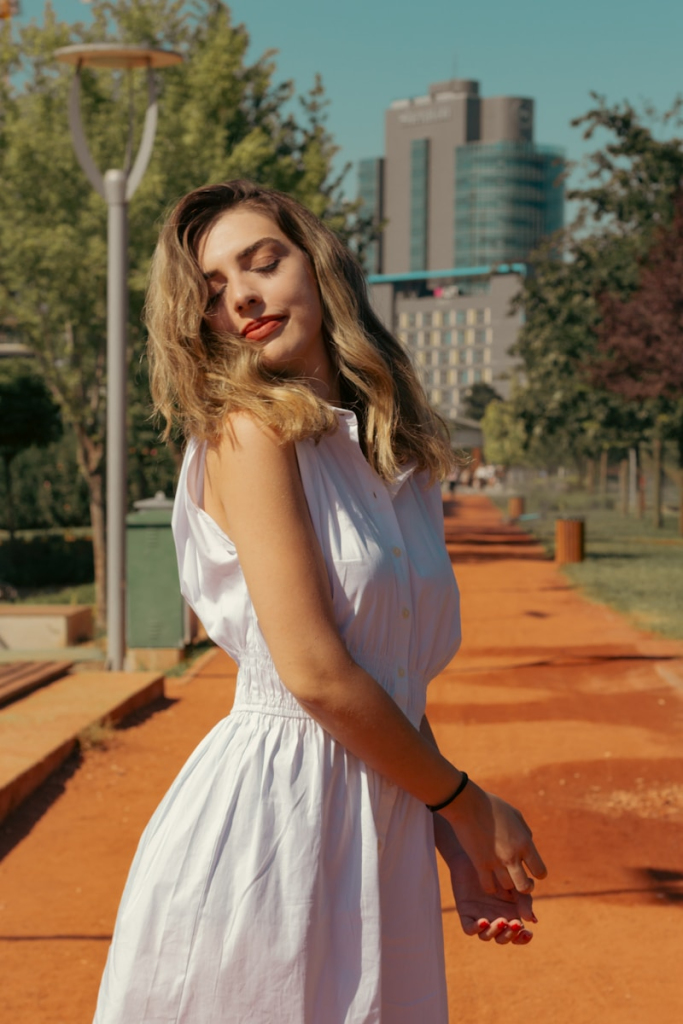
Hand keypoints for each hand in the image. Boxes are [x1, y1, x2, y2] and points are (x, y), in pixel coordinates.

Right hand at [440, 781, 546, 896]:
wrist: (468, 803)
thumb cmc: (492, 805)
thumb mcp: (515, 815)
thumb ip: (525, 832)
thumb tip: (528, 844)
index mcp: (524, 843)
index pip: (540, 871)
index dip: (537, 873)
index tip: (530, 868)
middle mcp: (512, 855)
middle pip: (525, 887)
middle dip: (525, 886)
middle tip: (519, 878)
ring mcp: (495, 861)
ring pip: (507, 887)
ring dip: (506, 884)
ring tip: (502, 875)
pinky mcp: (479, 864)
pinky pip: (489, 887)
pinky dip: (491, 886)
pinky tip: (489, 878)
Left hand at [447, 841, 536, 944]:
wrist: (477, 856)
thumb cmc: (499, 870)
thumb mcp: (515, 884)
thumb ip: (525, 900)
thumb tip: (532, 920)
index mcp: (509, 916)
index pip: (517, 935)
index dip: (523, 938)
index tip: (528, 932)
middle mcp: (495, 920)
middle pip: (503, 938)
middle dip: (510, 935)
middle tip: (514, 923)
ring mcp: (480, 918)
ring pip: (486, 936)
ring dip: (494, 932)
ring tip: (501, 920)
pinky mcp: (466, 913)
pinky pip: (469, 929)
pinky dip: (476, 928)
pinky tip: (484, 921)